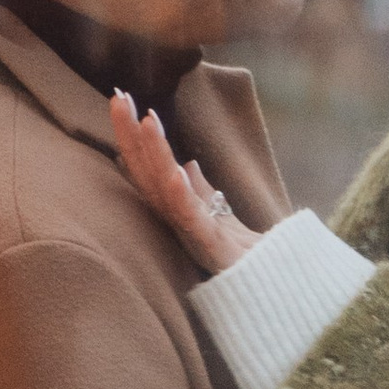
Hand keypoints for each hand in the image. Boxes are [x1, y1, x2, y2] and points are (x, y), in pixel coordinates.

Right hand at [107, 92, 259, 272]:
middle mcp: (176, 219)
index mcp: (176, 208)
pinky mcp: (213, 248)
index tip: (120, 98)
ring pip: (165, 190)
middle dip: (129, 135)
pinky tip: (176, 171)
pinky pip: (194, 219)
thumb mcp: (220, 216)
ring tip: (145, 121)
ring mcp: (192, 233)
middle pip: (146, 173)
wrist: (271, 290)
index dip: (131, 135)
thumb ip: (201, 192)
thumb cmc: (242, 257)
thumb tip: (189, 164)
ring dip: (154, 155)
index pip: (147, 166)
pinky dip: (181, 195)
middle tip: (117, 97)